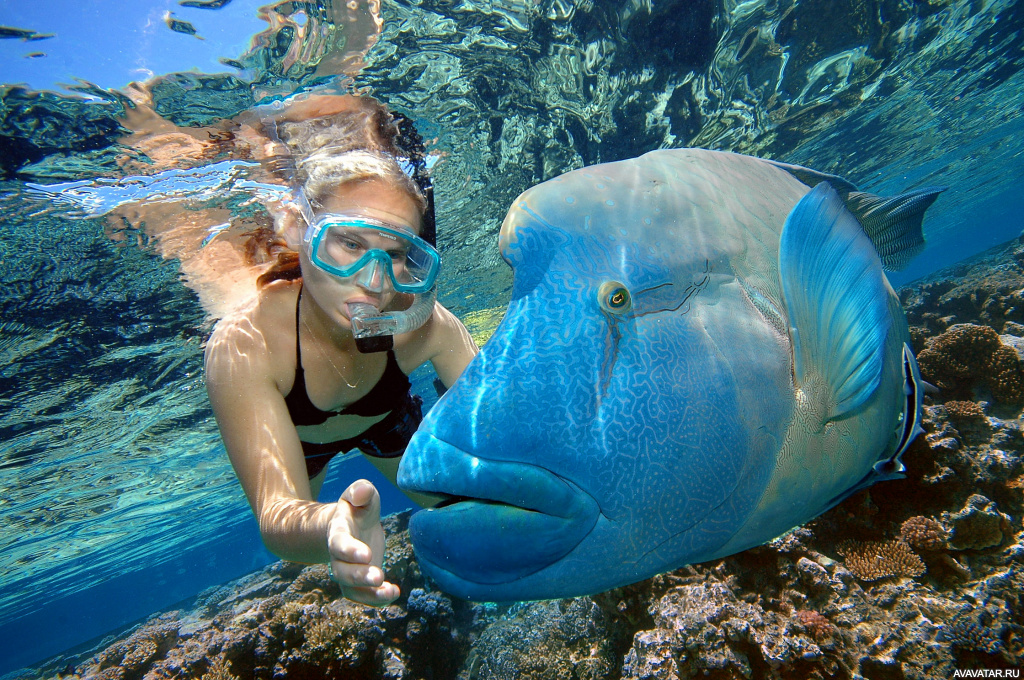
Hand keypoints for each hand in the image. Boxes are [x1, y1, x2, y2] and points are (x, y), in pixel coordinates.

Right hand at [327, 479, 399, 605]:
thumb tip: (362, 492)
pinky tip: (394, 592)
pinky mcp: (358, 583)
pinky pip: (363, 597)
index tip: (367, 554)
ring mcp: (347, 572)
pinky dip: (377, 599)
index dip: (350, 550)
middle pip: (342, 572)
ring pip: (351, 589)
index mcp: (338, 533)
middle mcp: (338, 557)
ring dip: (369, 594)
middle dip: (359, 576)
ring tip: (390, 592)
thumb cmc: (358, 508)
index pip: (339, 543)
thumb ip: (361, 490)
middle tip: (378, 576)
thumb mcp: (360, 494)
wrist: (352, 525)